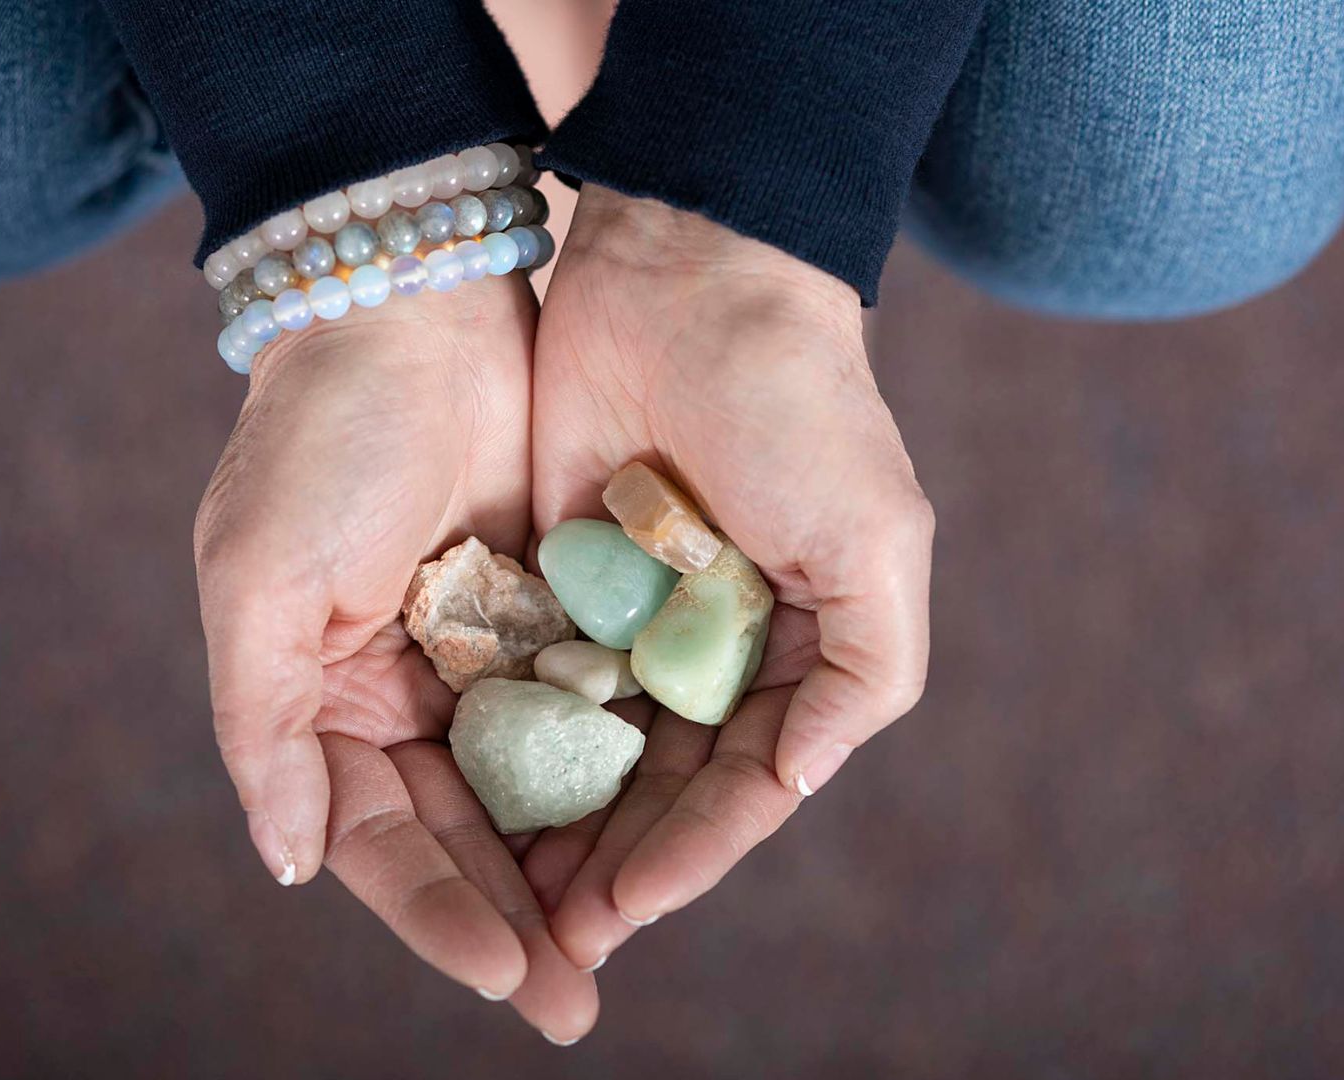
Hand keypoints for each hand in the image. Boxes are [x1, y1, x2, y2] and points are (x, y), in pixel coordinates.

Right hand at [192, 273, 595, 1040]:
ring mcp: (485, 653)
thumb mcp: (259, 585)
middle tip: (575, 1000)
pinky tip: (660, 824)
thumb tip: (290, 863)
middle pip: (465, 835)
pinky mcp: (555, 608)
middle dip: (517, 916)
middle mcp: (404, 692)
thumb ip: (266, 730)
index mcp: (325, 700)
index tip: (510, 970)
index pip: (380, 840)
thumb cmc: (321, 442)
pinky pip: (590, 708)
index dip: (438, 913)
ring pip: (536, 787)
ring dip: (575, 863)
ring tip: (625, 936)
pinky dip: (617, 767)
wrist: (417, 303)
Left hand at [521, 186, 936, 970]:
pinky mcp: (556, 575)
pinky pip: (531, 676)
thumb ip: (867, 673)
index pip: (742, 786)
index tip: (624, 910)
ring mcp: (631, 615)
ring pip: (590, 750)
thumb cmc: (799, 405)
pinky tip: (467, 798)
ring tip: (508, 900)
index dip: (688, 855)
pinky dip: (508, 741)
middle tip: (552, 941)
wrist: (686, 268)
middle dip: (613, 864)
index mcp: (799, 651)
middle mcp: (714, 647)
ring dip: (555, 826)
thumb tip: (801, 782)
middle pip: (661, 787)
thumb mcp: (877, 541)